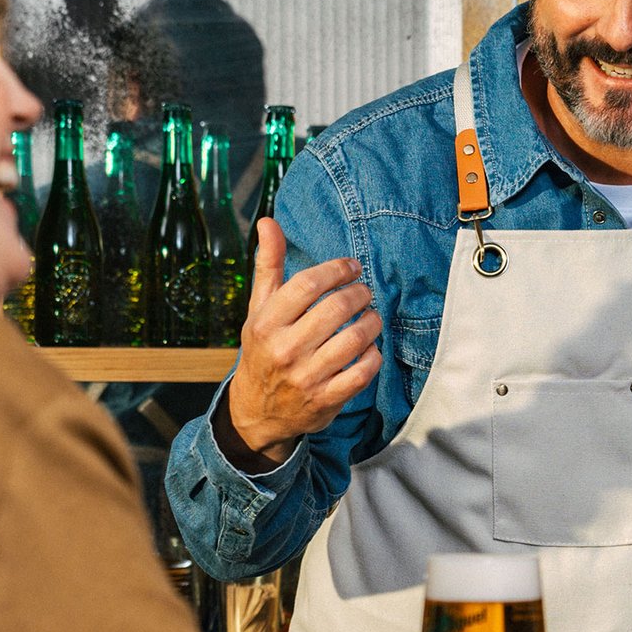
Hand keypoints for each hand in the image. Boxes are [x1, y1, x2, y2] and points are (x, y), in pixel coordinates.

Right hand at [222, 218, 383, 468]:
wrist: (257, 410)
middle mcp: (284, 349)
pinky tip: (371, 347)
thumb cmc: (263, 348)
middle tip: (365, 292)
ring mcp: (306, 376)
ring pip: (355, 339)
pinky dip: (374, 356)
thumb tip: (268, 221)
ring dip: (372, 322)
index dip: (337, 270)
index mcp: (266, 322)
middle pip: (336, 308)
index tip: (352, 267)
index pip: (308, 284)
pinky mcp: (326, 400)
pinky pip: (363, 372)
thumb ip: (268, 265)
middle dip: (360, 294)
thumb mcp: (258, 308)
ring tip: (372, 316)